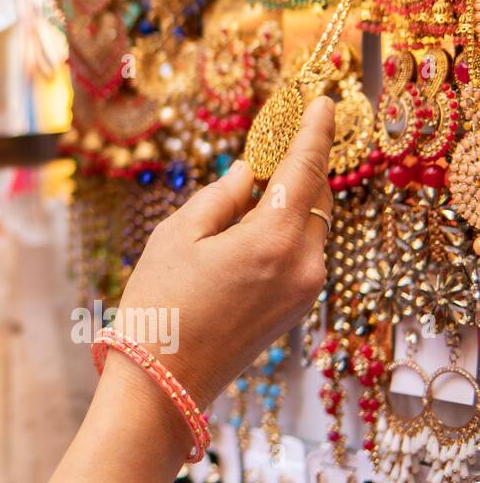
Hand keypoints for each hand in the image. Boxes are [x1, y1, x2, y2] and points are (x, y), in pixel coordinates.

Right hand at [112, 94, 334, 410]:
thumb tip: (248, 173)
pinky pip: (303, 252)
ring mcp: (305, 290)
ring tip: (258, 181)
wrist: (163, 381)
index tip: (321, 101)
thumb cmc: (160, 305)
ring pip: (311, 225)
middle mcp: (303, 265)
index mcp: (273, 240)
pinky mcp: (297, 308)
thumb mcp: (178, 236)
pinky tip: (254, 221)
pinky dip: (288, 228)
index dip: (314, 131)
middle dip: (300, 165)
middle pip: (315, 196)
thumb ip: (220, 197)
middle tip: (278, 136)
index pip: (305, 169)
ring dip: (292, 199)